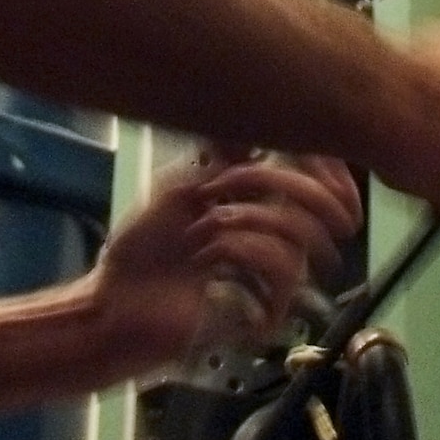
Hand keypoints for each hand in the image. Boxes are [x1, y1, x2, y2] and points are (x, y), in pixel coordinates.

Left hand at [90, 153, 361, 368]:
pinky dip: (243, 249)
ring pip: (301, 231)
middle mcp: (272, 235)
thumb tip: (269, 131)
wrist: (119, 301)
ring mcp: (272, 274)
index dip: (318, 162)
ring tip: (204, 227)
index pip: (312, 179)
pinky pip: (285, 266)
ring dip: (249, 218)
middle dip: (277, 180)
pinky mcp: (268, 308)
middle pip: (320, 201)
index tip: (299, 142)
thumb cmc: (141, 249)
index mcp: (256, 202)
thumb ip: (226, 159)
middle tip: (223, 183)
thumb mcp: (178, 185)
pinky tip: (207, 258)